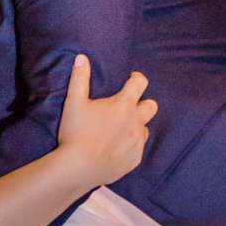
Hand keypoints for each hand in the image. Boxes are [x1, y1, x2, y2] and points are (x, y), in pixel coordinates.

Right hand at [57, 54, 156, 184]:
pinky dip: (131, 145)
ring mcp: (137, 142)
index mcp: (124, 105)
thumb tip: (82, 57)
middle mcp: (136, 122)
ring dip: (136, 126)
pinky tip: (116, 148)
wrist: (77, 168)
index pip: (140, 83)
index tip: (129, 79)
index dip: (136, 78)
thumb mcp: (74, 102)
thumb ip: (79, 78)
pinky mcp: (135, 160)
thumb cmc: (75, 133)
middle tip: (126, 107)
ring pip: (145, 129)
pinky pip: (138, 148)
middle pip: (151, 106)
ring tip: (118, 129)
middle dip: (142, 103)